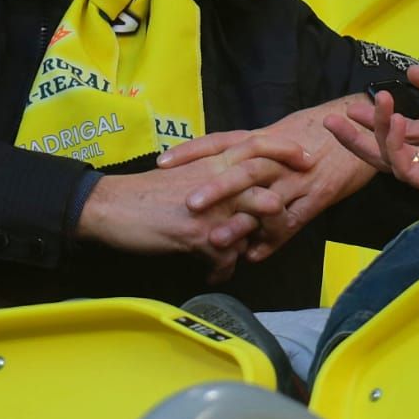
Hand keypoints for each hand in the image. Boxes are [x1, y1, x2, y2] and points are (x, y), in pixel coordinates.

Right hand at [76, 156, 271, 282]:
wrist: (111, 206)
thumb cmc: (148, 191)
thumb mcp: (187, 173)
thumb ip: (217, 177)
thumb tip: (241, 191)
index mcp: (214, 160)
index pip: (260, 144)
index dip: (287, 150)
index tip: (307, 159)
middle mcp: (218, 180)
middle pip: (268, 188)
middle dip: (283, 208)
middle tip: (285, 221)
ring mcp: (211, 208)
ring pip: (254, 225)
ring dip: (255, 243)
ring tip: (249, 254)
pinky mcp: (198, 235)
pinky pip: (225, 258)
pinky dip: (220, 270)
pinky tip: (213, 275)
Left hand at [158, 97, 378, 261]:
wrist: (364, 126)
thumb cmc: (319, 130)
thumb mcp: (283, 130)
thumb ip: (253, 145)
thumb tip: (222, 155)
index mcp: (265, 137)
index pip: (222, 141)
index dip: (192, 151)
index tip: (162, 163)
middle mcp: (278, 157)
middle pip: (244, 169)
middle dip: (216, 187)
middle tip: (189, 204)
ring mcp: (299, 178)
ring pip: (267, 198)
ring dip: (241, 221)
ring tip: (215, 240)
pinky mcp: (319, 196)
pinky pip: (293, 220)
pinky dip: (273, 239)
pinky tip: (253, 255)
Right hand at [324, 62, 418, 201]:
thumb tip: (412, 73)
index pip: (401, 129)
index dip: (378, 117)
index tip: (356, 102)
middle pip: (386, 148)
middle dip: (357, 135)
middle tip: (332, 118)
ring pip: (389, 160)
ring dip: (371, 136)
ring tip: (358, 112)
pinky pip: (407, 169)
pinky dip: (394, 146)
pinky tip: (392, 122)